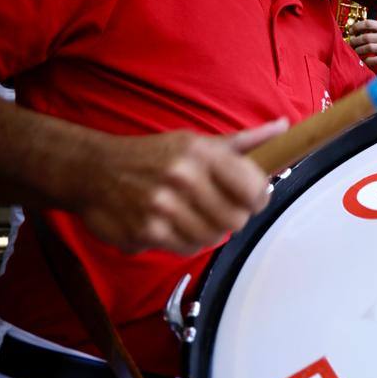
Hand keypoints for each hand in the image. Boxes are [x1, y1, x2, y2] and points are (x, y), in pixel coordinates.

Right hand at [77, 118, 288, 254]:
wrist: (93, 170)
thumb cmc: (153, 156)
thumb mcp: (196, 141)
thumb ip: (244, 142)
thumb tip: (283, 128)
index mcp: (202, 153)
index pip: (254, 188)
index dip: (259, 198)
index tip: (253, 198)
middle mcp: (184, 177)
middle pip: (237, 219)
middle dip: (233, 217)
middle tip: (219, 208)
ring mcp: (163, 206)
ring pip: (213, 237)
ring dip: (207, 230)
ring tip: (191, 214)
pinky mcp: (146, 231)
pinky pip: (186, 249)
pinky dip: (183, 241)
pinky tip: (172, 224)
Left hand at [349, 19, 376, 69]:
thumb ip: (371, 30)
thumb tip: (353, 31)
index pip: (368, 23)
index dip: (357, 27)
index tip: (351, 31)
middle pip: (366, 37)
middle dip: (355, 40)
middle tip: (351, 43)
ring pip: (368, 47)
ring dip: (358, 50)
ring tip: (356, 51)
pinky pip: (373, 60)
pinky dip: (366, 60)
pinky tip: (364, 59)